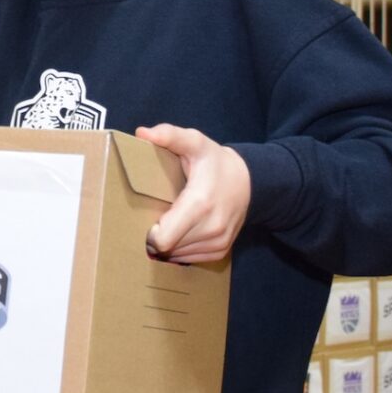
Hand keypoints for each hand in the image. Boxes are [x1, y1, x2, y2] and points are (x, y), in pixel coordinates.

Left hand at [137, 124, 250, 264]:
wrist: (249, 181)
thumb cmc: (215, 162)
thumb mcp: (194, 143)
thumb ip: (170, 136)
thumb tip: (142, 133)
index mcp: (200, 204)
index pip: (163, 240)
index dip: (151, 232)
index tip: (151, 217)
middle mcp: (212, 228)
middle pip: (168, 249)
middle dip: (158, 237)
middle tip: (158, 218)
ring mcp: (218, 242)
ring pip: (178, 256)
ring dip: (171, 244)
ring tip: (172, 223)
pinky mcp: (221, 251)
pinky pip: (191, 259)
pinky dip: (183, 248)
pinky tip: (184, 231)